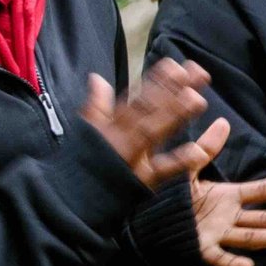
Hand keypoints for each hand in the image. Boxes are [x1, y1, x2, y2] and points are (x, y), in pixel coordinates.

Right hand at [80, 60, 209, 184]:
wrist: (68, 202)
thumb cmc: (81, 165)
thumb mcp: (86, 132)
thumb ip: (96, 105)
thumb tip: (97, 78)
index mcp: (111, 125)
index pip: (136, 98)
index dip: (156, 80)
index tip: (174, 64)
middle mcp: (121, 137)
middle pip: (148, 109)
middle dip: (172, 89)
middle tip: (197, 72)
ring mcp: (130, 159)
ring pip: (153, 132)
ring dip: (174, 115)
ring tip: (197, 99)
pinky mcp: (138, 183)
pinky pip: (159, 172)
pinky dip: (177, 161)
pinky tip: (197, 150)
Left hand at [157, 120, 265, 265]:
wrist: (150, 222)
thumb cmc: (172, 198)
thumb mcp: (189, 170)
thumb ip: (206, 149)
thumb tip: (223, 122)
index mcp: (229, 197)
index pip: (263, 191)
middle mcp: (229, 217)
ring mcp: (219, 235)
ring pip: (252, 237)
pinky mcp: (202, 249)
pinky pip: (219, 257)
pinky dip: (232, 262)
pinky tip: (249, 265)